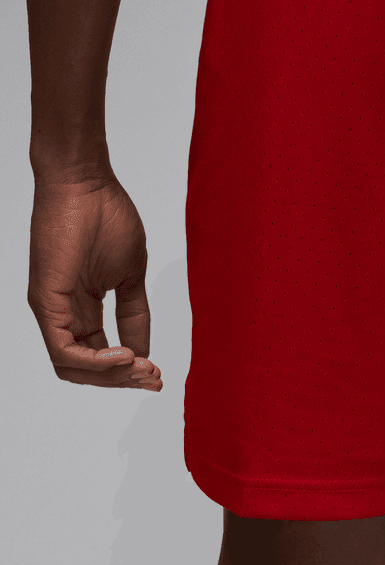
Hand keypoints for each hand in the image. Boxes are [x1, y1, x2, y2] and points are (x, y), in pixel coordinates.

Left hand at [27, 172, 160, 389]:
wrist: (85, 183)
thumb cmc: (107, 217)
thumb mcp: (131, 274)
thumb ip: (135, 313)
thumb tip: (145, 348)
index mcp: (82, 308)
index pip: (101, 355)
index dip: (130, 371)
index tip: (159, 374)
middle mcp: (61, 314)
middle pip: (86, 369)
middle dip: (123, 380)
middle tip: (154, 378)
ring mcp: (50, 309)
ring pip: (72, 366)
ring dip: (110, 376)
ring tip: (141, 367)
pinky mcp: (45, 301)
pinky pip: (63, 349)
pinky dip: (94, 361)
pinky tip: (124, 355)